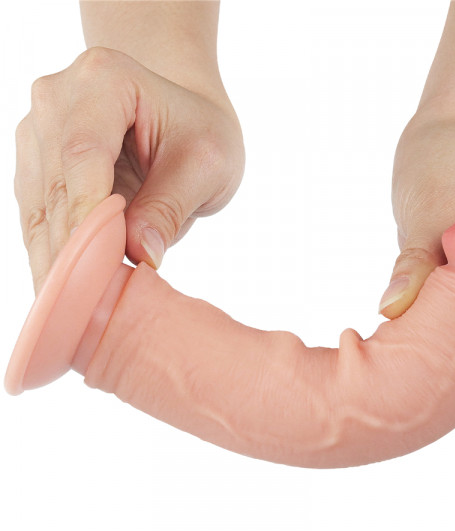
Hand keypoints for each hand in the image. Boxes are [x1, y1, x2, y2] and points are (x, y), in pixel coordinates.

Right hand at [14, 47, 244, 293]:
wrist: (183, 110)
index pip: (84, 156)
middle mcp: (56, 100)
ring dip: (54, 262)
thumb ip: (170, 206)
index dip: (87, 219)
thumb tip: (140, 257)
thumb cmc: (201, 130)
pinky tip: (62, 293)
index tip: (94, 273)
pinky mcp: (38, 165)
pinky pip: (41, 216)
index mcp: (104, 80)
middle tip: (80, 311)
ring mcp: (40, 133)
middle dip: (69, 252)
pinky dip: (53, 255)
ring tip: (66, 315)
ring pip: (40, 209)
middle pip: (56, 186)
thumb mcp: (206, 164)